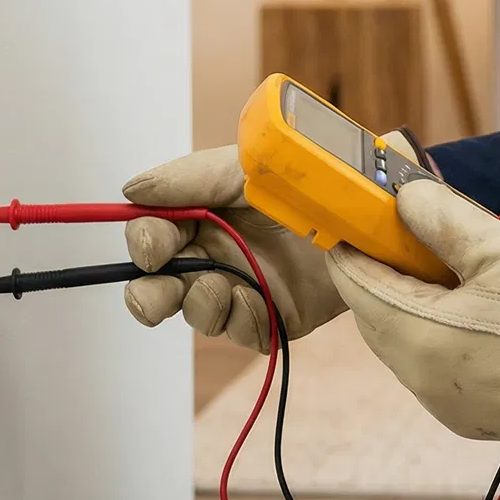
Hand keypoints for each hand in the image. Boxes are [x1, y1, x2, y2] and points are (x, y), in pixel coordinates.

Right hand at [120, 144, 345, 353]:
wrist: (368, 211)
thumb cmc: (308, 180)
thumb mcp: (248, 168)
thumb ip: (190, 178)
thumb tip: (131, 190)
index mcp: (203, 214)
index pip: (153, 233)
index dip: (144, 243)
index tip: (154, 248)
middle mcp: (216, 253)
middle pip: (159, 285)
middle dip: (149, 296)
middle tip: (157, 298)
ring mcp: (243, 287)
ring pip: (196, 312)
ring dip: (202, 304)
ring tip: (229, 288)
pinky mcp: (273, 316)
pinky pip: (240, 331)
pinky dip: (241, 319)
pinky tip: (256, 299)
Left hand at [327, 180, 499, 477]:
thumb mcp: (498, 248)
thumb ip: (441, 216)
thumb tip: (404, 194)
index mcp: (417, 336)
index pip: (356, 284)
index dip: (351, 245)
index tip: (353, 217)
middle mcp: (419, 377)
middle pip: (374, 315)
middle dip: (382, 274)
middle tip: (401, 235)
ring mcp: (441, 402)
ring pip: (402, 343)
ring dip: (408, 306)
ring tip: (439, 270)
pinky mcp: (466, 414)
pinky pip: (430, 367)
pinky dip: (433, 336)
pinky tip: (466, 311)